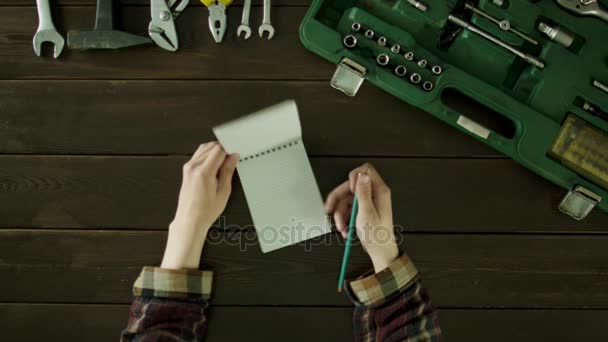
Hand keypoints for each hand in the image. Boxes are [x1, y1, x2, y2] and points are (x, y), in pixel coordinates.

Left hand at [161, 142, 238, 269]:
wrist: (190, 220)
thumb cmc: (205, 211)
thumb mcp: (223, 192)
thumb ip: (228, 171)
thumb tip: (233, 157)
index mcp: (204, 172)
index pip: (218, 150)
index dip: (229, 151)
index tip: (235, 156)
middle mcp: (194, 167)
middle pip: (211, 146)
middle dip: (222, 150)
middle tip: (230, 161)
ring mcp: (188, 167)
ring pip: (204, 148)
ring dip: (214, 152)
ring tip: (222, 165)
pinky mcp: (186, 170)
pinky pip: (198, 155)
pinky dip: (207, 155)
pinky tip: (213, 167)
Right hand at [325, 163, 398, 272]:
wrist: (380, 251)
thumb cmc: (377, 235)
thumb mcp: (367, 212)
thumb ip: (363, 193)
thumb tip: (361, 175)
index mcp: (379, 191)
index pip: (366, 171)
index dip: (354, 177)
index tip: (348, 189)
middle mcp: (374, 195)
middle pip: (351, 187)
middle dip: (339, 199)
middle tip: (330, 209)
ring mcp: (368, 203)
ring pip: (347, 200)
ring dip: (340, 214)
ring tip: (341, 226)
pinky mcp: (363, 211)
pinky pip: (348, 209)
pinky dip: (344, 219)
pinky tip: (345, 229)